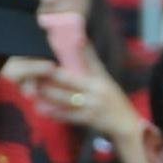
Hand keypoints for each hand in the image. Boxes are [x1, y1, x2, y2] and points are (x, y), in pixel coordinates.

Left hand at [20, 47, 141, 140]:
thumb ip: (92, 61)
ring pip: (66, 99)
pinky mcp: (89, 120)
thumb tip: (80, 39)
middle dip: (51, 77)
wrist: (127, 123)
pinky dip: (55, 114)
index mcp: (100, 79)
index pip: (86, 63)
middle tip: (36, 72)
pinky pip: (68, 116)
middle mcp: (96, 91)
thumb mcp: (106, 79)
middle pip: (69, 82)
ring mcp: (93, 106)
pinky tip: (43, 110)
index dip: (69, 58)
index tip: (53, 52)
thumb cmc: (114, 98)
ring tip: (35, 90)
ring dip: (49, 95)